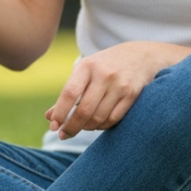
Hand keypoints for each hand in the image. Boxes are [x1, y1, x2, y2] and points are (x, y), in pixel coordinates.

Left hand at [44, 41, 184, 139]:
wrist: (140, 56)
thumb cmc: (104, 66)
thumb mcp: (84, 72)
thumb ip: (68, 94)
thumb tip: (49, 118)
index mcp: (86, 66)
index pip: (69, 93)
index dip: (60, 113)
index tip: (53, 127)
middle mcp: (104, 75)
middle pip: (84, 110)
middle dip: (72, 126)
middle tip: (64, 135)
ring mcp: (120, 85)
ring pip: (99, 118)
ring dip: (87, 127)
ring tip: (82, 127)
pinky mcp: (133, 95)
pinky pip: (113, 119)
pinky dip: (102, 126)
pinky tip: (97, 124)